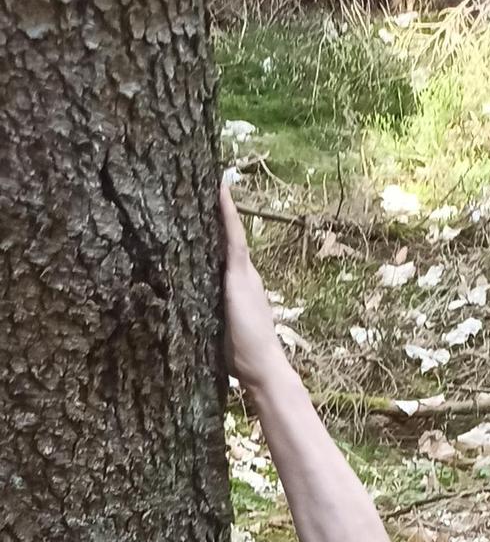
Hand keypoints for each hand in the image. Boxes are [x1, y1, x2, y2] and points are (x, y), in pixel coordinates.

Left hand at [220, 180, 284, 392]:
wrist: (263, 368)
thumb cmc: (239, 358)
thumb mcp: (217, 330)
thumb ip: (205, 315)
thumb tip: (174, 314)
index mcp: (236, 286)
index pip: (222, 252)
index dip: (215, 228)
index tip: (204, 201)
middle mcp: (242, 274)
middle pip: (225, 236)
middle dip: (217, 208)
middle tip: (204, 174)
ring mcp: (242, 272)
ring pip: (228, 232)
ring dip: (220, 204)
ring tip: (210, 173)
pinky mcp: (239, 274)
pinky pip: (231, 236)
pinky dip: (226, 212)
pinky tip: (218, 188)